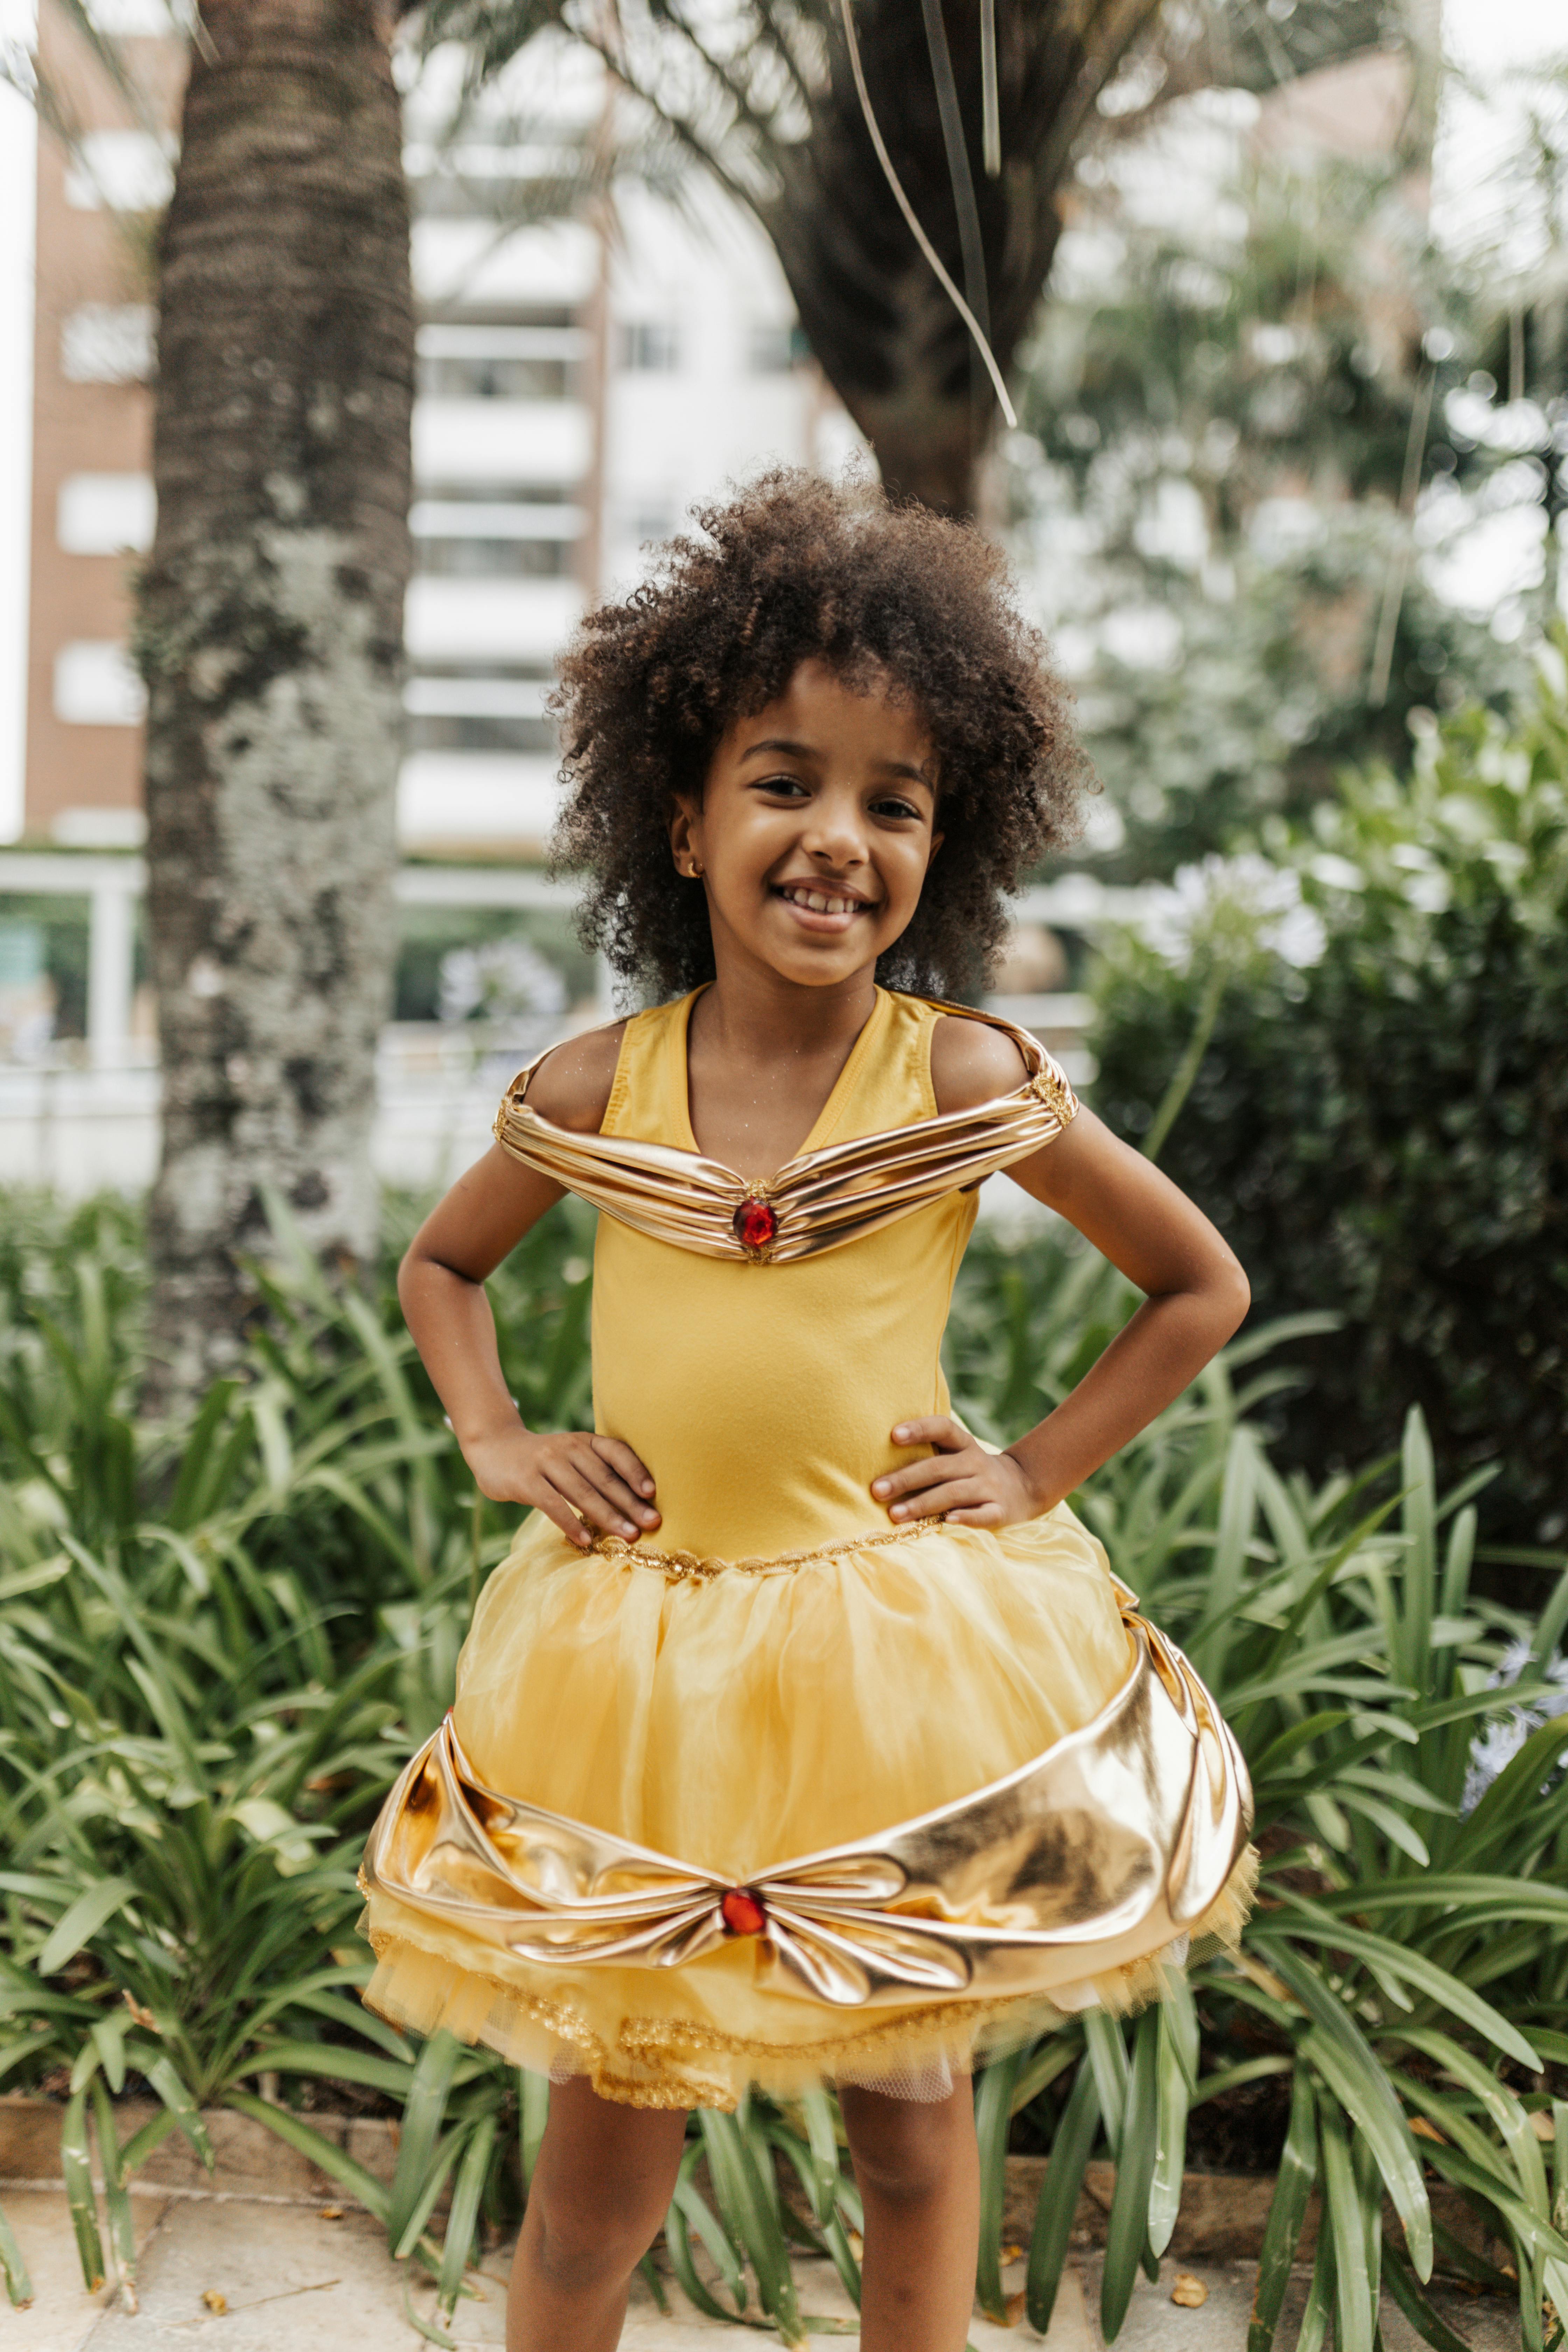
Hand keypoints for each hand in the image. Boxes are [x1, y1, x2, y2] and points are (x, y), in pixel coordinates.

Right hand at [463, 1427, 659, 1550]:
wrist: (495, 1449)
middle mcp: (568, 1447)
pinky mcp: (526, 1480)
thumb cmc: (545, 1461)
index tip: (652, 1494)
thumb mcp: (572, 1456)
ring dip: (608, 1516)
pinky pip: (553, 1504)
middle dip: (631, 1503)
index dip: (635, 1471)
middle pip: (605, 1478)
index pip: (616, 1452)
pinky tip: (586, 1541)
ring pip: (582, 1492)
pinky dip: (571, 1523)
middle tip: (652, 1523)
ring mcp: (546, 1462)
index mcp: (585, 1441)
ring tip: (628, 1536)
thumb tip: (637, 1503)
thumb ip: (597, 1472)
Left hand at [871, 1416, 1043, 1529]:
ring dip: (923, 1504)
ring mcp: (989, 1487)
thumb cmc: (970, 1471)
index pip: (943, 1428)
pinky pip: (983, 1515)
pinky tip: (946, 1522)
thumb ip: (928, 1452)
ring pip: (954, 1493)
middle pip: (939, 1468)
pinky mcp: (1000, 1511)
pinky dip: (966, 1518)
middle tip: (876, 1490)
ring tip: (894, 1515)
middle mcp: (976, 1462)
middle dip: (906, 1479)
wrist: (1023, 1487)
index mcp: (963, 1445)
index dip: (920, 1429)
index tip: (893, 1435)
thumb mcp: (956, 1454)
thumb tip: (874, 1455)